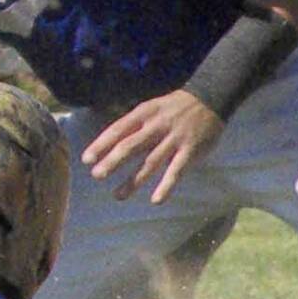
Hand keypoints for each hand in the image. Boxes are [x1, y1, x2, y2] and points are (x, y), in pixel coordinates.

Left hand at [81, 90, 224, 205]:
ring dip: (134, 180)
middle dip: (113, 161)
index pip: (118, 129)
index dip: (101, 144)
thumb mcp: (150, 108)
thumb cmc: (173, 107)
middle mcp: (157, 126)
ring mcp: (174, 139)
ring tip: (118, 195)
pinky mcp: (190, 150)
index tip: (86, 159)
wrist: (210, 98)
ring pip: (151, 162)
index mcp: (144, 113)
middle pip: (131, 145)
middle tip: (97, 175)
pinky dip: (166, 185)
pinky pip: (177, 170)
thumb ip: (132, 125)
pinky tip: (156, 200)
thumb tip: (107, 143)